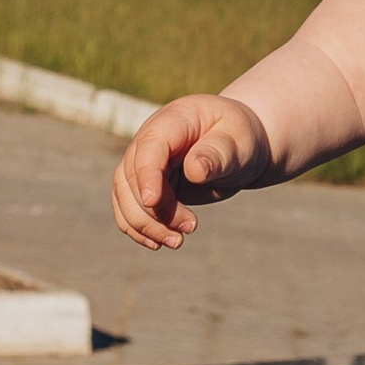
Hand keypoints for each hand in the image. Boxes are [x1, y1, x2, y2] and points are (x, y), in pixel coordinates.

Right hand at [111, 94, 277, 247]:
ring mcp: (144, 162)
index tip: (152, 201)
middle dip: (155, 209)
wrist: (238, 145)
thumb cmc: (240, 138)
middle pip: (132, 175)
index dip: (146, 174)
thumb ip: (217, 153)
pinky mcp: (146, 183)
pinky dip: (138, 227)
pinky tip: (158, 243)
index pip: (149, 147)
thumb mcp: (238, 141)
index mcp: (173, 121)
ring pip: (124, 194)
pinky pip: (128, 206)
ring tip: (177, 242)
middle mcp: (150, 139)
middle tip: (192, 226)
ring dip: (144, 223)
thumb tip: (194, 171)